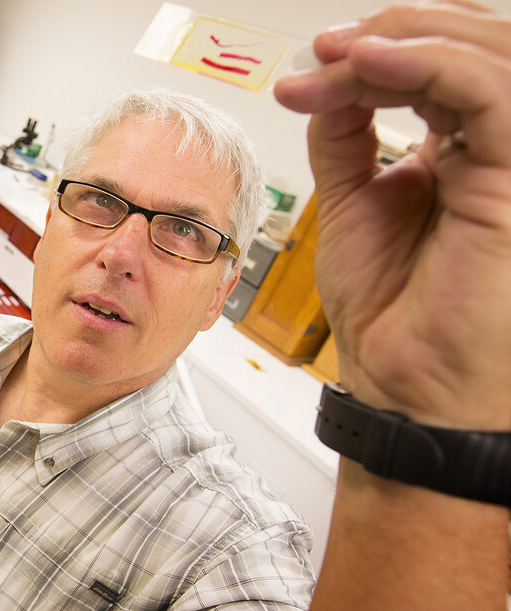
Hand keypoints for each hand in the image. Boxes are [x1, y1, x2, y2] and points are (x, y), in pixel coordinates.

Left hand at [274, 1, 510, 429]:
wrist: (399, 383)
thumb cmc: (389, 312)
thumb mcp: (352, 200)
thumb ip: (348, 133)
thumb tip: (329, 75)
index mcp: (471, 152)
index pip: (447, 64)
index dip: (384, 46)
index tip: (313, 62)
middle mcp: (500, 151)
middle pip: (475, 46)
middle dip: (394, 32)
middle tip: (324, 51)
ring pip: (489, 55)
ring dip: (402, 40)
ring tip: (336, 57)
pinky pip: (487, 93)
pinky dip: (425, 64)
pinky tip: (364, 65)